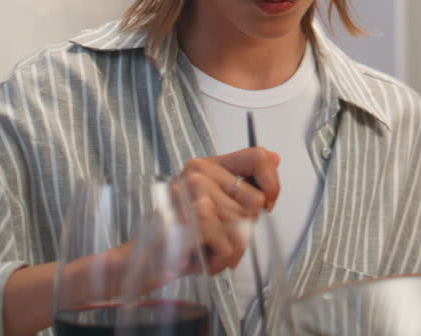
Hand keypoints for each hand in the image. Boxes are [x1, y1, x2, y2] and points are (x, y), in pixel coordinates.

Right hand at [178, 147, 280, 273]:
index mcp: (206, 165)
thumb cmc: (181, 233)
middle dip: (242, 231)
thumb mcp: (213, 201)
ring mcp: (194, 194)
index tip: (265, 206)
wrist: (144, 261)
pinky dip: (217, 262)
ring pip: (243, 230)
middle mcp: (198, 173)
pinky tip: (197, 259)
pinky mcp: (193, 220)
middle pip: (255, 203)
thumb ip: (243, 180)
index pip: (257, 157)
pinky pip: (229, 248)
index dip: (271, 184)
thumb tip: (276, 157)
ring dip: (228, 252)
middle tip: (213, 237)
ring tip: (203, 249)